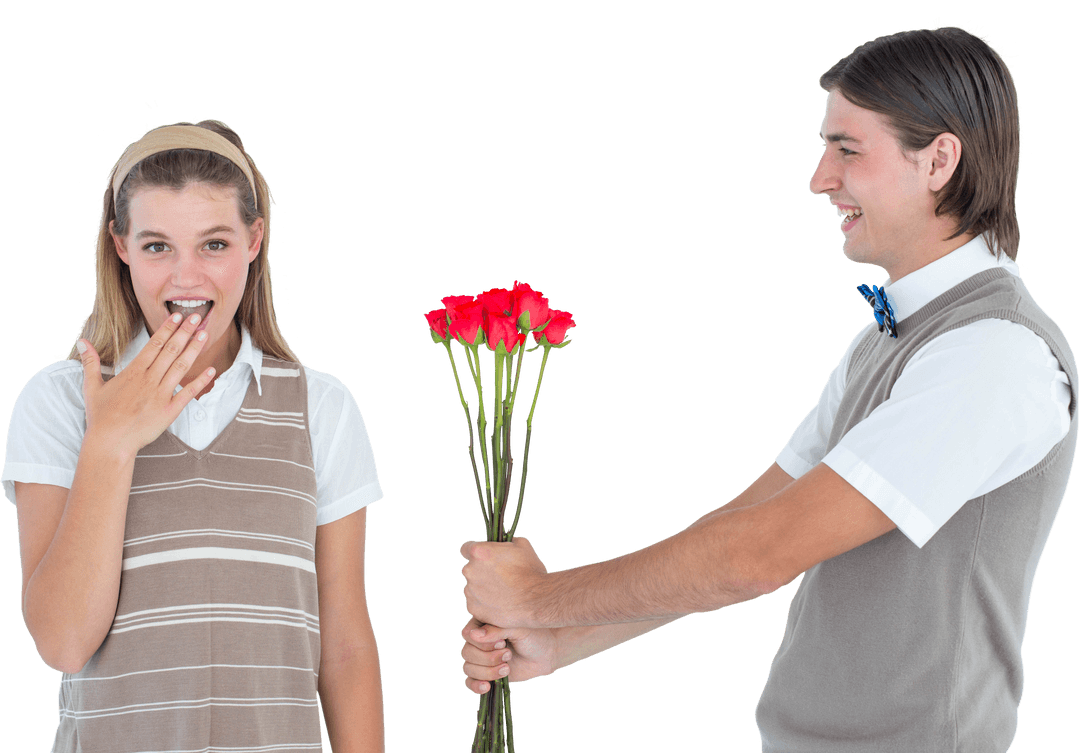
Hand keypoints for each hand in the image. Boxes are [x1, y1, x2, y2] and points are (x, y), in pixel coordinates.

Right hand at [78, 312, 215, 456]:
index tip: (178, 316)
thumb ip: (90, 362)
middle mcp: (149, 380)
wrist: (110, 442)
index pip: (154, 344)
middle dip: (185, 332)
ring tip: (204, 333)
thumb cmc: (101, 416)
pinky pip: (188, 393)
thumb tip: (81, 342)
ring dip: (194, 349)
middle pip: (170, 350)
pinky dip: (201, 381)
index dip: (167, 328)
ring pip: (180, 367)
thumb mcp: (92, 386)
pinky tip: (211, 370)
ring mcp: (161, 395)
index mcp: (133, 372)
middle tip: (197, 316)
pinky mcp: (169, 411)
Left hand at [460, 536, 548, 626]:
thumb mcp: (522, 545)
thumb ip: (507, 541)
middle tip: (500, 576)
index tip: (484, 557)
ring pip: (473, 587)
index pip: (465, 548)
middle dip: (481, 571)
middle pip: (470, 569)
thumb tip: (505, 543)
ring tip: (503, 592)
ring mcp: (470, 592)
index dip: (476, 552)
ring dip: (483, 587)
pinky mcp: (474, 609)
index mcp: (478, 553)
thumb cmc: (531, 571)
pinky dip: (484, 603)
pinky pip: (475, 603)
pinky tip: (501, 603)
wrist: (538, 601)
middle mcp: (470, 571)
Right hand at [460, 617, 556, 693]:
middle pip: (467, 653)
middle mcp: (479, 641)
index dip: (482, 642)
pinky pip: (470, 682)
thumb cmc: (533, 636)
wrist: (545, 654)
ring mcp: (481, 659)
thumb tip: (474, 635)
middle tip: (508, 654)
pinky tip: (487, 687)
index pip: (467, 634)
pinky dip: (476, 685)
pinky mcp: (486, 674)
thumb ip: (496, 630)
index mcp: (483, 625)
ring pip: (469, 668)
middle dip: (488, 658)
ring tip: (507, 669)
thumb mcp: (517, 628)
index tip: (502, 642)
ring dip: (487, 671)